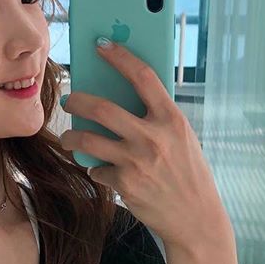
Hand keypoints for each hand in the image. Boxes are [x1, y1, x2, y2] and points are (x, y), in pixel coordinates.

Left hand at [60, 39, 231, 250]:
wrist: (196, 218)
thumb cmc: (188, 174)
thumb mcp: (183, 139)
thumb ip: (158, 119)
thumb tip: (123, 99)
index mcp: (171, 119)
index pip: (143, 77)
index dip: (120, 57)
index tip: (101, 45)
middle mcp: (153, 137)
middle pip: (102, 108)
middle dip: (78, 101)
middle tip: (70, 101)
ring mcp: (137, 161)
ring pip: (88, 140)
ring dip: (71, 137)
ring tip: (68, 137)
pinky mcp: (125, 184)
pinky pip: (97, 169)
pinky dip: (95, 169)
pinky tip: (100, 171)